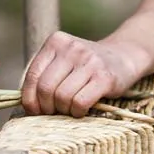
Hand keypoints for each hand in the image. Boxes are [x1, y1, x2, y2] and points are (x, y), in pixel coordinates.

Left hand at [21, 31, 141, 117]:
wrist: (125, 56)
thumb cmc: (88, 66)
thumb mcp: (64, 60)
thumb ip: (45, 74)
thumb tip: (29, 104)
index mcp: (56, 41)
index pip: (32, 75)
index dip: (29, 99)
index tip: (35, 110)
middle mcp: (72, 48)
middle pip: (45, 88)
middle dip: (46, 107)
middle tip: (53, 112)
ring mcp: (89, 61)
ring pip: (62, 97)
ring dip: (63, 110)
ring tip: (69, 109)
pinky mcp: (104, 77)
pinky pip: (80, 102)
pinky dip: (77, 112)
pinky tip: (81, 110)